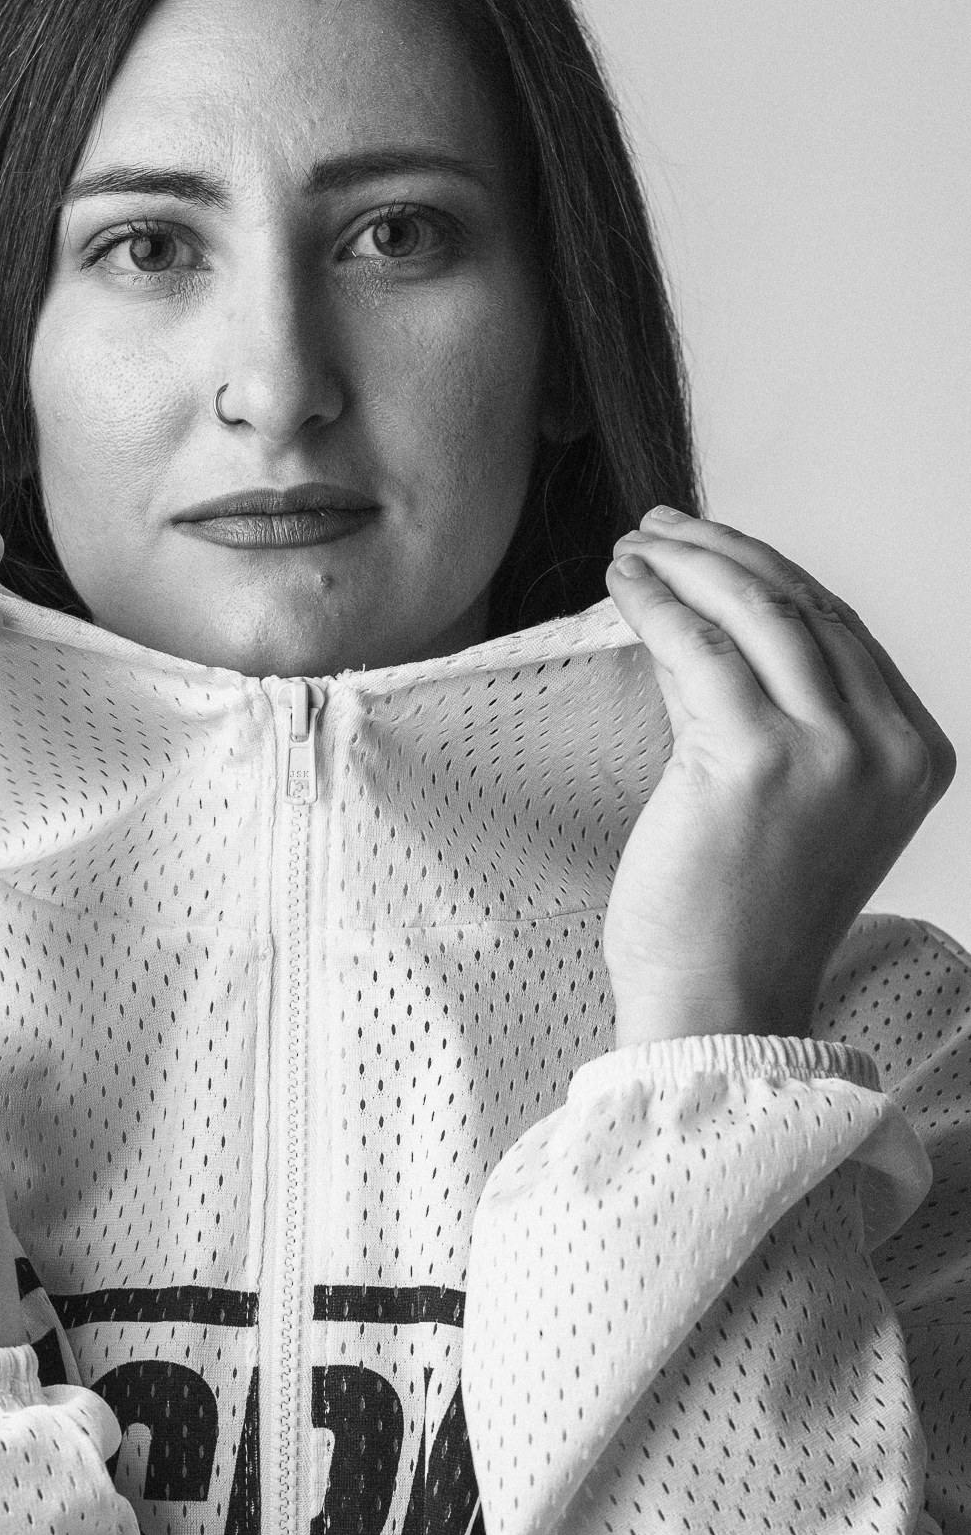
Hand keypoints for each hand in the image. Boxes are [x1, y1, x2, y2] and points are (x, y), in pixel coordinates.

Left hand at [603, 509, 955, 1045]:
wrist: (718, 1006)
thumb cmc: (739, 917)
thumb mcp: (794, 798)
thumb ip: (778, 712)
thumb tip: (707, 618)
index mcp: (913, 755)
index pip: (841, 630)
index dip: (769, 573)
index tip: (707, 544)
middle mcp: (887, 748)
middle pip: (804, 606)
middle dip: (723, 552)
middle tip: (660, 528)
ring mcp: (831, 752)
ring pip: (755, 612)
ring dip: (685, 564)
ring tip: (633, 547)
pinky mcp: (756, 759)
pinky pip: (699, 647)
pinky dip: (656, 603)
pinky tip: (622, 585)